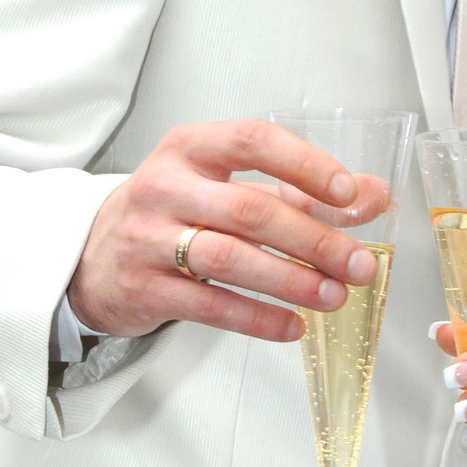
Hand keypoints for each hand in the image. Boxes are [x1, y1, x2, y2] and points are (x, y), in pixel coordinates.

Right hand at [68, 119, 382, 341]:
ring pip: (229, 258)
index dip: (305, 165)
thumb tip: (374, 196)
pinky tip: (293, 325)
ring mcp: (148, 237)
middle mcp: (165, 186)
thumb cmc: (173, 212)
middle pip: (250, 210)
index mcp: (190, 148)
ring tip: (333, 296)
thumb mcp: (228, 186)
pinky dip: (257, 318)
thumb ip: (301, 188)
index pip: (253, 141)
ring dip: (290, 280)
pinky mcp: (143, 287)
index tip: (349, 194)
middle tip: (358, 263)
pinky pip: (208, 305)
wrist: (91, 256)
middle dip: (314, 239)